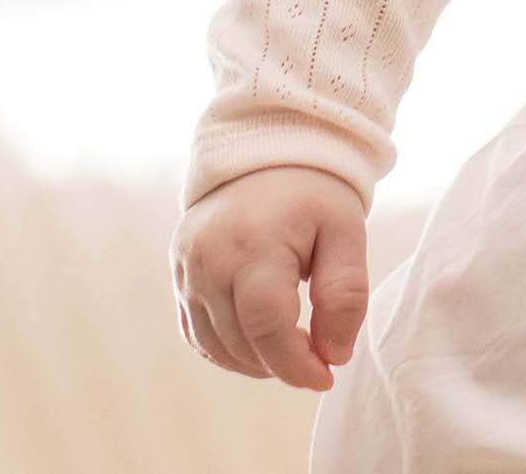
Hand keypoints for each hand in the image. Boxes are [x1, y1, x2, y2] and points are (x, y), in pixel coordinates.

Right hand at [170, 163, 368, 391]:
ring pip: (216, 346)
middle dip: (282, 362)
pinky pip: (197, 333)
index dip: (297, 364)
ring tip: (294, 344)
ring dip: (255, 360)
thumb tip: (334, 355)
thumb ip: (345, 293)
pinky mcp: (179, 274)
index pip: (267, 328)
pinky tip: (260, 342)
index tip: (327, 376)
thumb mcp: (346, 231)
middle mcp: (209, 261)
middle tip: (319, 355)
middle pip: (242, 342)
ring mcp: (187, 269)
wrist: (269, 149)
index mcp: (253, 246)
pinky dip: (228, 349)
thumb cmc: (315, 192)